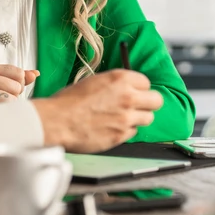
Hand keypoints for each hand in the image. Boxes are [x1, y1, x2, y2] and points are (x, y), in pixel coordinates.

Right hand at [0, 64, 38, 107]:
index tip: (6, 88)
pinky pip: (5, 110)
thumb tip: (36, 74)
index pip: (19, 73)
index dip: (18, 84)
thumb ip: (16, 77)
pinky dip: (2, 114)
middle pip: (18, 87)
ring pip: (13, 100)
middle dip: (13, 96)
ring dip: (7, 107)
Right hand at [32, 69, 162, 151]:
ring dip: (139, 118)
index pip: (146, 82)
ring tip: (123, 118)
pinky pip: (134, 132)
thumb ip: (115, 84)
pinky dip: (127, 130)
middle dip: (148, 103)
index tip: (134, 91)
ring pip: (149, 118)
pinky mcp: (122, 135)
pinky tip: (113, 127)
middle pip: (156, 100)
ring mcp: (127, 117)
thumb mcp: (94, 81)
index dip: (139, 88)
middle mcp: (128, 97)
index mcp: (120, 79)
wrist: (58, 121)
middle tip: (139, 106)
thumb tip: (125, 88)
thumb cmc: (69, 101)